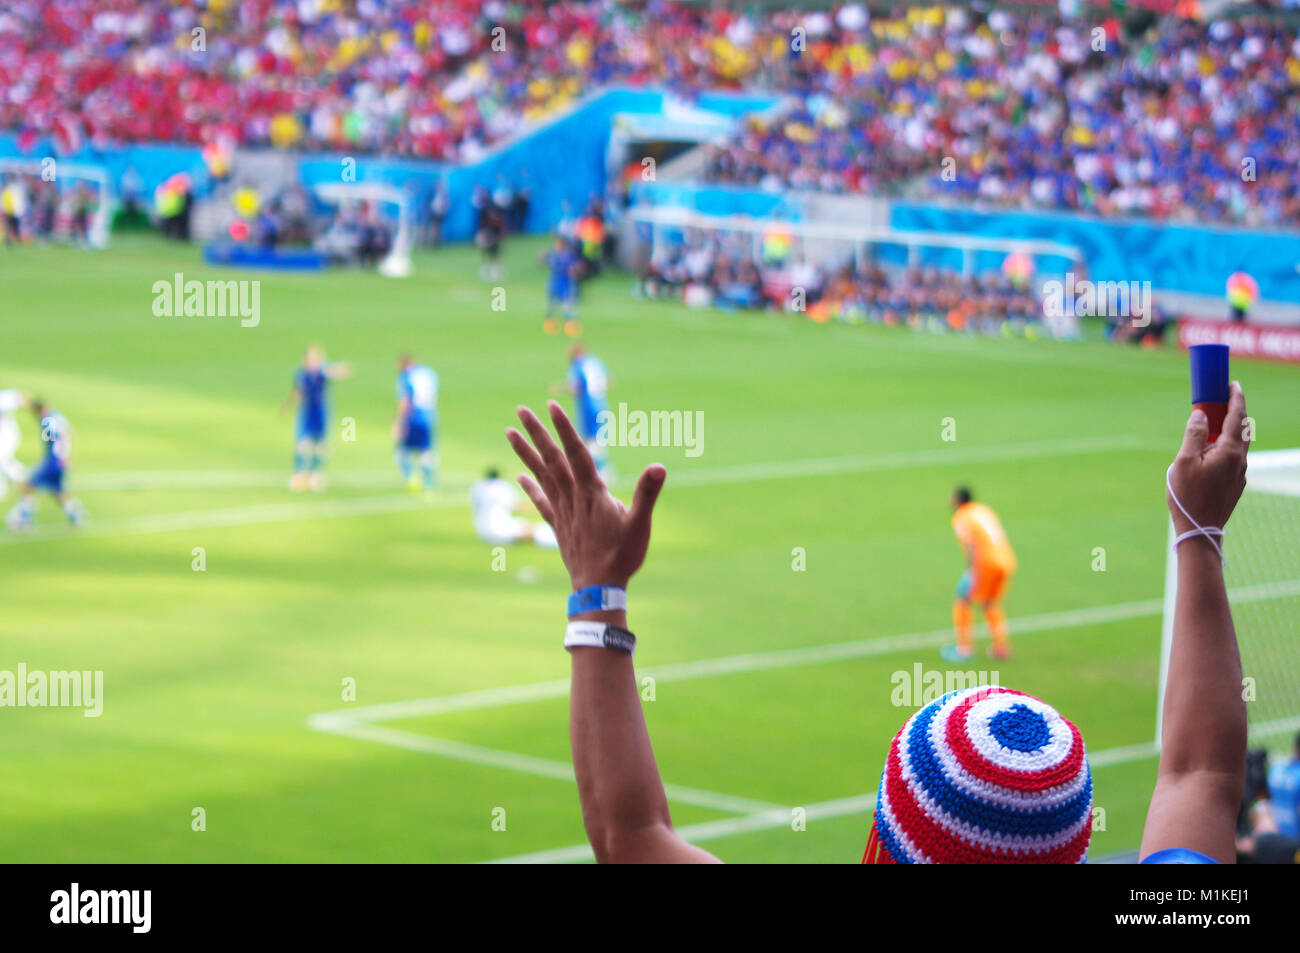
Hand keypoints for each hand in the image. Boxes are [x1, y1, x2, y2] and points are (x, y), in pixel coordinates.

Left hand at [506, 401, 664, 590]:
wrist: (598, 588)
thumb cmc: (622, 555)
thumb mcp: (640, 523)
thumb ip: (648, 493)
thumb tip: (659, 467)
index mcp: (592, 492)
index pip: (576, 453)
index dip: (564, 429)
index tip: (551, 407)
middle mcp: (572, 497)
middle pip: (552, 458)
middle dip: (536, 433)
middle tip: (521, 410)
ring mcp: (562, 511)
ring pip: (541, 475)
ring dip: (525, 453)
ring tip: (508, 433)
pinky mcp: (558, 525)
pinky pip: (541, 501)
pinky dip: (529, 488)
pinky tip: (518, 477)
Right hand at [1167, 380, 1247, 535]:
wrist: (1200, 530)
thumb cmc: (1188, 496)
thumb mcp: (1184, 462)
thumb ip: (1194, 435)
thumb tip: (1200, 415)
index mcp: (1229, 452)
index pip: (1236, 417)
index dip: (1235, 398)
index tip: (1233, 384)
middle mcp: (1240, 461)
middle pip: (1241, 429)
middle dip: (1233, 411)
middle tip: (1222, 399)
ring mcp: (1240, 474)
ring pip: (1238, 445)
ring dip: (1228, 431)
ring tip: (1212, 425)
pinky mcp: (1235, 485)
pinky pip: (1233, 458)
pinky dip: (1225, 447)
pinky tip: (1210, 453)